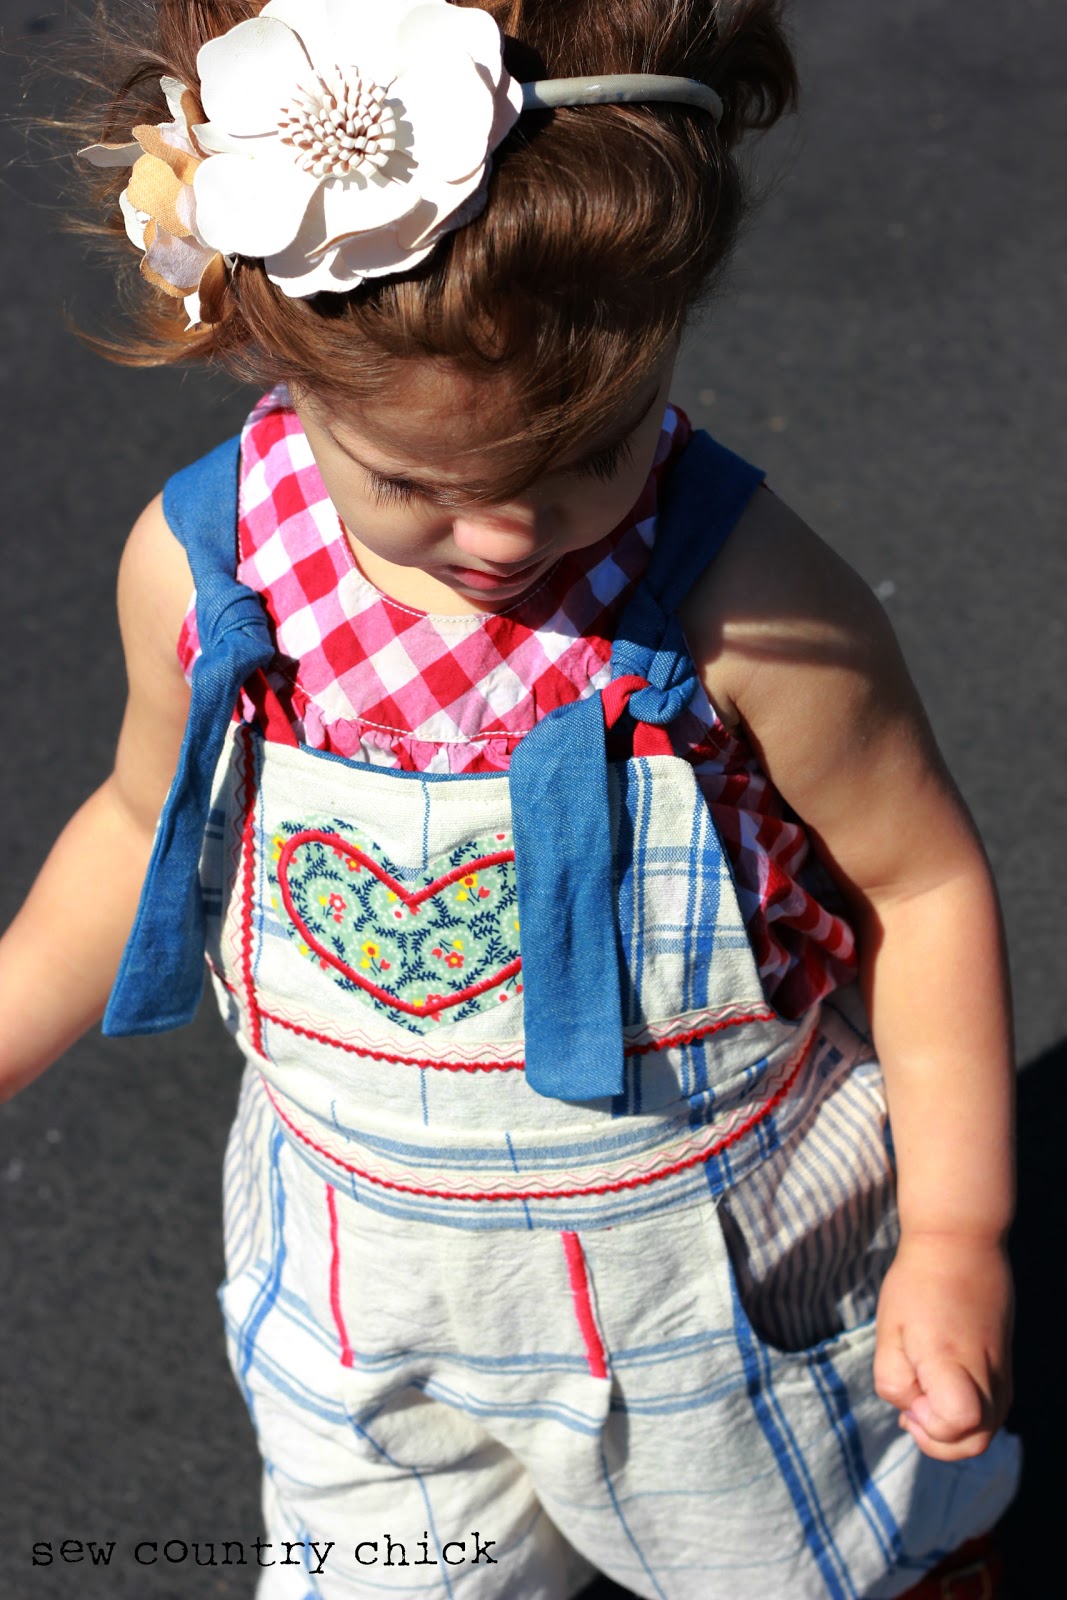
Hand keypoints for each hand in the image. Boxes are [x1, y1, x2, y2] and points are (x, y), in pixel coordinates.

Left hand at [873, 1231, 1012, 1460]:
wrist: (960, 1247)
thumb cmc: (916, 1286)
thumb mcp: (888, 1331)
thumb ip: (894, 1382)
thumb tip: (914, 1414)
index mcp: (954, 1361)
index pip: (958, 1422)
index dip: (929, 1422)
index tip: (911, 1392)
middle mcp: (988, 1376)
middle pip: (974, 1443)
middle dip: (936, 1440)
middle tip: (911, 1407)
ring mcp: (1003, 1376)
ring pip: (985, 1433)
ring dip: (950, 1431)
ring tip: (923, 1395)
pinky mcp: (1006, 1371)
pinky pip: (991, 1414)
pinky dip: (965, 1418)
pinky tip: (939, 1389)